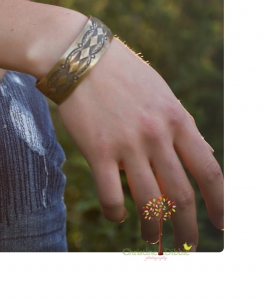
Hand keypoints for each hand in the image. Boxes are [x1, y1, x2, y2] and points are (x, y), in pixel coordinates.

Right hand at [58, 37, 222, 249]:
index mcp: (176, 118)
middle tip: (188, 243)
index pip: (209, 170)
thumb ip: (181, 124)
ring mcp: (127, 144)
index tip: (220, 223)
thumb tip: (206, 155)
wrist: (77, 54)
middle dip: (188, 227)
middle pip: (181, 195)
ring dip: (154, 229)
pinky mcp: (97, 151)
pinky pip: (112, 197)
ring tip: (152, 238)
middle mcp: (156, 134)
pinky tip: (118, 215)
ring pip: (149, 203)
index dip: (219, 203)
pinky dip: (117, 214)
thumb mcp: (160, 92)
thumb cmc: (121, 71)